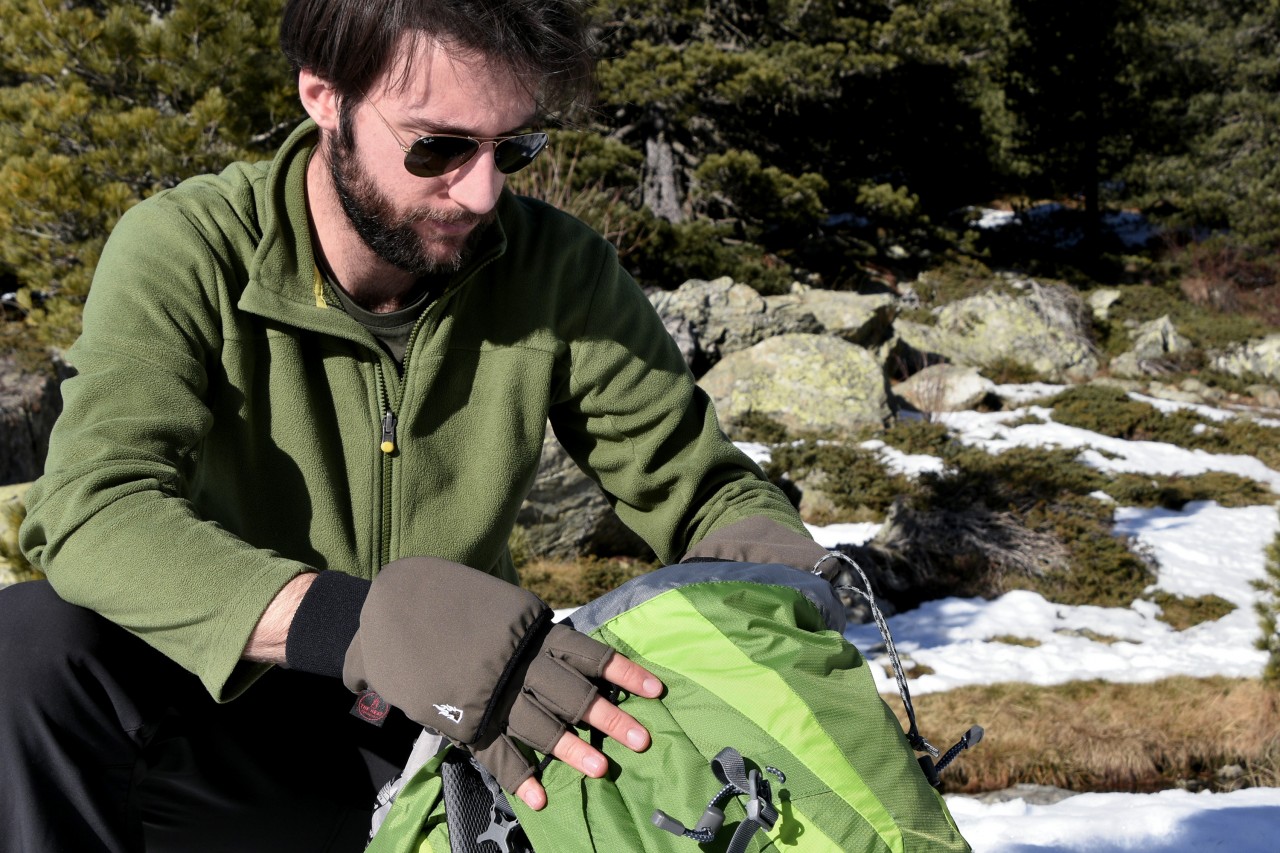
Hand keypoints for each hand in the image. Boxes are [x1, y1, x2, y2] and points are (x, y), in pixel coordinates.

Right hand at [341, 557, 663, 802]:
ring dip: (570, 748)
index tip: (655, 690)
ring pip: (539, 723)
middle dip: (608, 717)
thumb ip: (528, 629)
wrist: (390, 608)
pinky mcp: (464, 717)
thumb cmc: (449, 602)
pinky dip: (518, 775)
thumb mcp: (496, 605)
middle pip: (571, 692)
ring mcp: (492, 693)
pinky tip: (539, 798)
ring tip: (600, 770)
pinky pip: (496, 750)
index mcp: (530, 633)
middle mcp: (518, 663)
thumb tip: (569, 647)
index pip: (587, 653)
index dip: (622, 672)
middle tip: (641, 740)